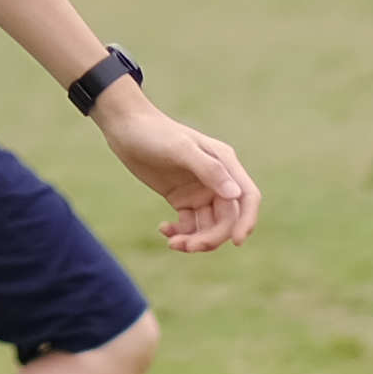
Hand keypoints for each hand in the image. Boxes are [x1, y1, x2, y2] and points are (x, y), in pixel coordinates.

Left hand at [92, 85, 255, 251]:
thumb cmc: (153, 132)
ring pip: (208, 226)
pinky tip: (164, 229)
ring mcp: (199, 191)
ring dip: (194, 239)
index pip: (247, 198)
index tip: (236, 242)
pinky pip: (189, 225)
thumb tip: (235, 195)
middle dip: (211, 237)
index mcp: (225, 164)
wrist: (125, 127)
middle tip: (186, 246)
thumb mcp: (180, 148)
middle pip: (226, 219)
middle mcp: (217, 180)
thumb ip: (208, 169)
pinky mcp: (181, 199)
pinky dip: (180, 233)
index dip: (247, 221)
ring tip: (172, 242)